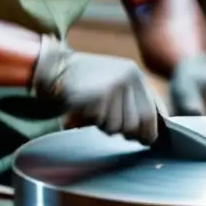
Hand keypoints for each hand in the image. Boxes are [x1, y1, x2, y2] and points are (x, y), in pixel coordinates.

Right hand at [31, 36, 163, 144]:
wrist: (52, 66)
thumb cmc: (81, 80)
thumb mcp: (112, 81)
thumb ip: (130, 100)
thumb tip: (150, 132)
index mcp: (134, 73)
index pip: (153, 111)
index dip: (151, 129)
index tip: (147, 140)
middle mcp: (129, 77)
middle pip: (138, 123)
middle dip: (126, 132)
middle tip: (108, 124)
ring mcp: (115, 84)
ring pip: (119, 125)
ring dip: (104, 126)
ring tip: (92, 112)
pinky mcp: (100, 94)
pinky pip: (100, 121)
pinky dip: (90, 121)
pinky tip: (83, 108)